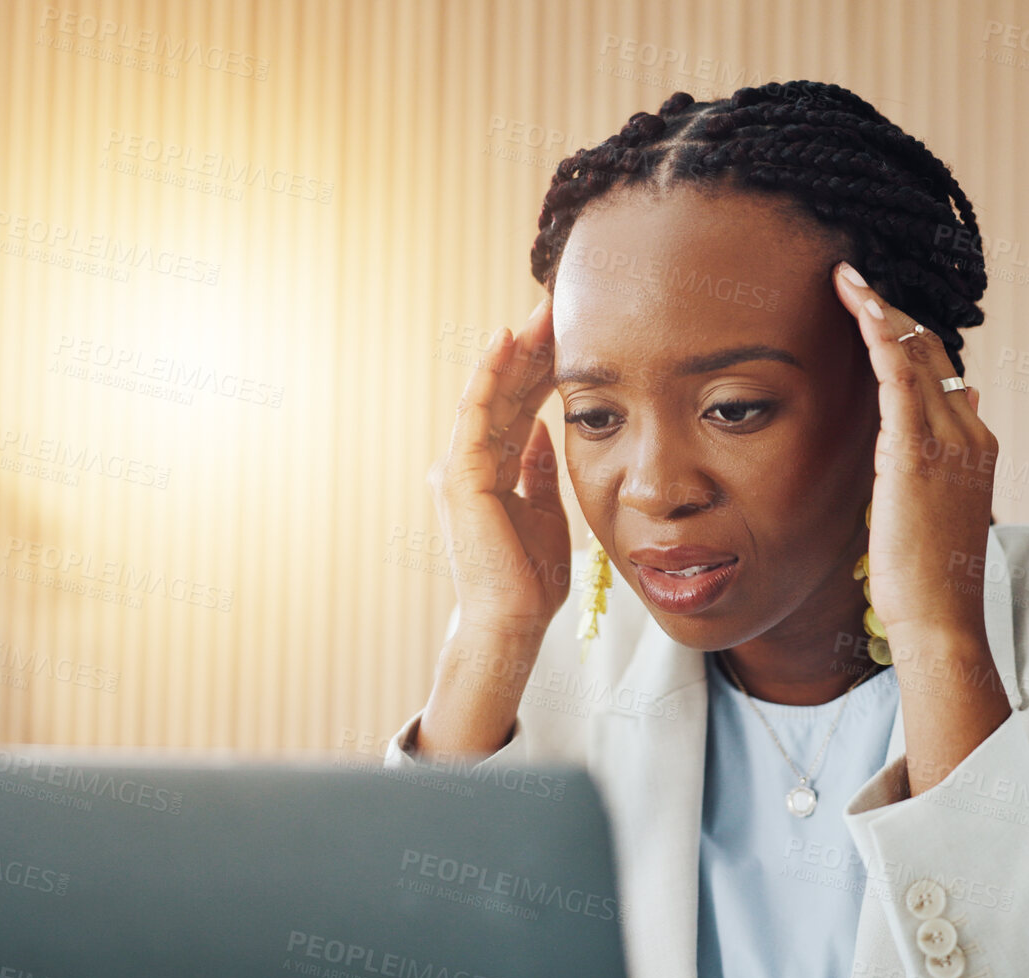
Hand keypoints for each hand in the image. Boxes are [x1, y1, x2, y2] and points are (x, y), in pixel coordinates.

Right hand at [424, 297, 569, 637]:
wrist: (512, 621)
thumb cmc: (528, 578)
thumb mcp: (544, 512)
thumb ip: (537, 471)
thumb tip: (540, 432)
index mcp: (491, 471)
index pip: (518, 406)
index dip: (541, 370)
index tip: (568, 335)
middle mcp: (469, 463)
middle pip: (503, 392)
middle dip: (530, 349)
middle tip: (557, 305)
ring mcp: (460, 468)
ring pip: (489, 393)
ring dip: (514, 350)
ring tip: (539, 311)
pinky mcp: (461, 476)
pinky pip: (475, 413)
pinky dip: (489, 375)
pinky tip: (506, 341)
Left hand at [832, 262, 1008, 795]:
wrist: (940, 620)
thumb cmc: (929, 580)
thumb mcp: (934, 514)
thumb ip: (934, 469)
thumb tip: (938, 430)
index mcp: (976, 446)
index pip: (944, 374)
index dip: (910, 339)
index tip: (877, 314)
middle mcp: (969, 432)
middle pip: (932, 352)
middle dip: (893, 313)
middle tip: (853, 280)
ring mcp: (948, 438)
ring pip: (916, 352)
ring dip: (880, 310)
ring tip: (846, 278)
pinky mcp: (916, 450)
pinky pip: (899, 372)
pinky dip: (879, 331)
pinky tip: (857, 303)